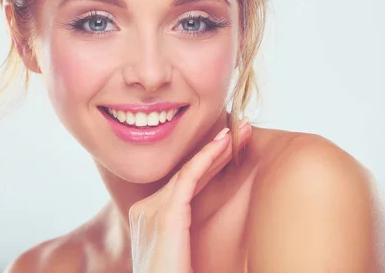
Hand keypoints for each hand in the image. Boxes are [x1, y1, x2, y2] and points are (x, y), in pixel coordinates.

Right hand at [129, 120, 251, 272]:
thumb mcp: (179, 253)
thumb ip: (184, 232)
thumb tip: (207, 218)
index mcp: (146, 219)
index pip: (179, 185)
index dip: (205, 165)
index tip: (228, 150)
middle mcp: (144, 210)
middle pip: (184, 174)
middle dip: (213, 153)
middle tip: (238, 132)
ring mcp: (151, 211)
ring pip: (188, 172)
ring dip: (216, 151)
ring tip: (240, 133)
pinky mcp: (165, 215)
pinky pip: (189, 178)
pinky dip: (207, 158)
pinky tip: (225, 144)